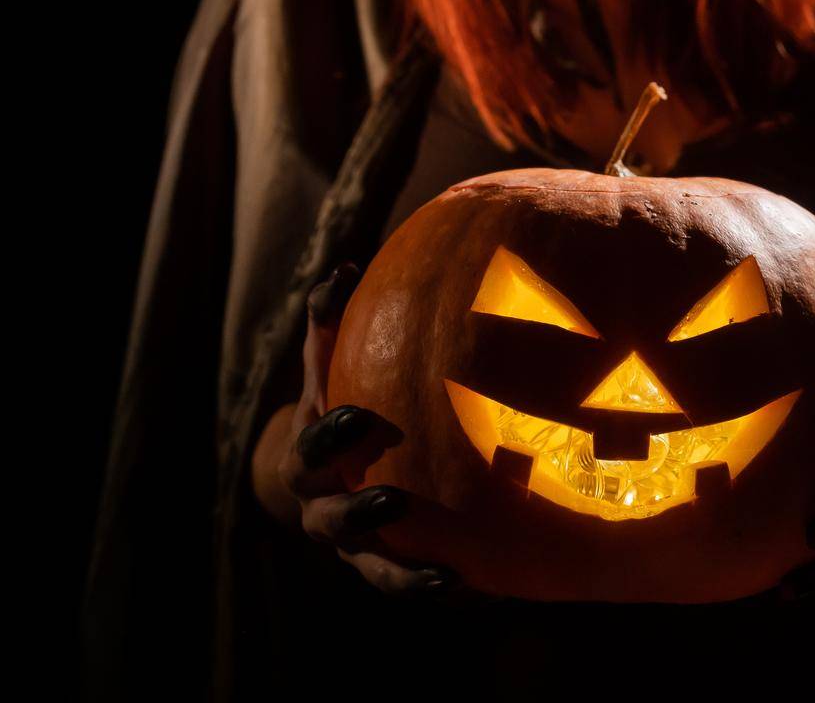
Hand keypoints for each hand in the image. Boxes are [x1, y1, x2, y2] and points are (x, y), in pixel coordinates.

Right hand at [265, 262, 462, 596]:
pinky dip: (428, 584)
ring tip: (442, 574)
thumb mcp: (327, 360)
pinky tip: (471, 582)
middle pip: (328, 518)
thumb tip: (346, 268)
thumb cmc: (335, 391)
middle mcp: (319, 506)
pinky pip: (402, 581)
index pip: (309, 449)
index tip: (358, 416)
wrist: (323, 463)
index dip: (328, 436)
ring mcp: (348, 543)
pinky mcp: (379, 564)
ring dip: (400, 571)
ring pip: (369, 566)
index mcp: (305, 455)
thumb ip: (331, 317)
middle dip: (356, 512)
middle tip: (394, 497)